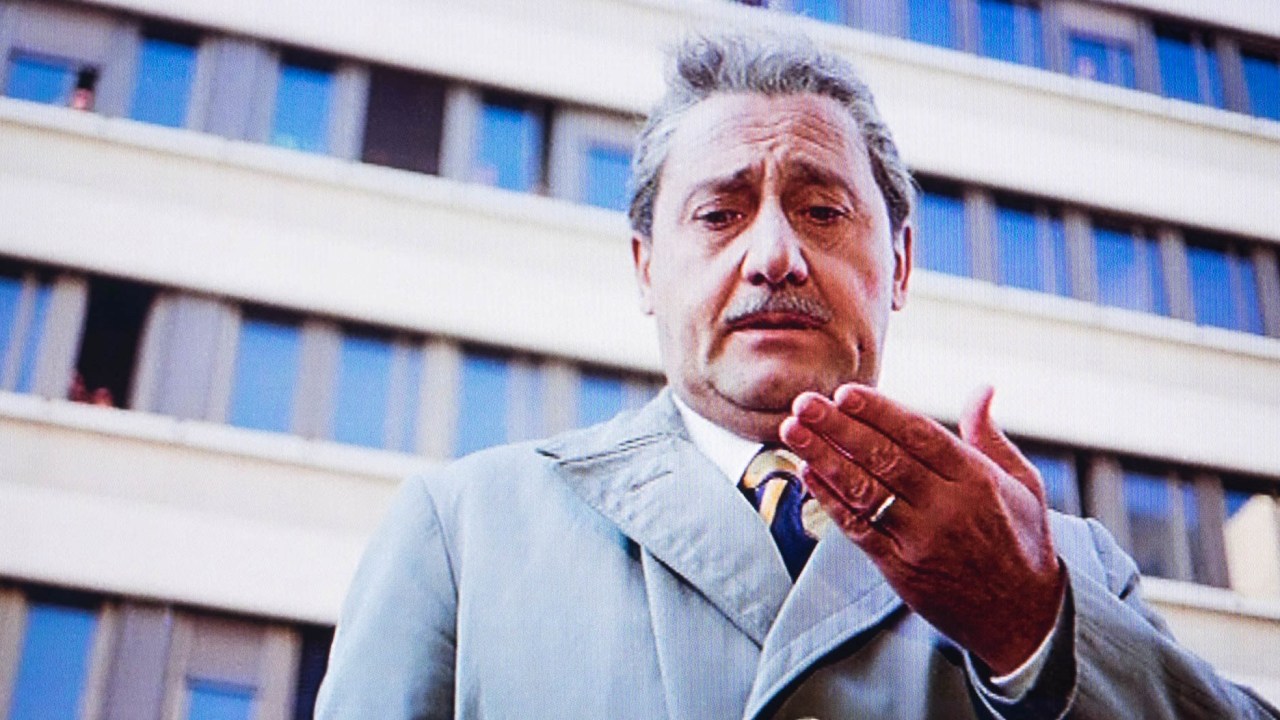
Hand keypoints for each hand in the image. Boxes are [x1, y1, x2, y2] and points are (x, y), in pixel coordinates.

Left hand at [778, 383, 1064, 674]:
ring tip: (793, 430)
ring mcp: (921, 541)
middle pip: (884, 459)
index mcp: (976, 480)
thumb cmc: (1022, 543)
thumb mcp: (1022, 484)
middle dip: (839, 427)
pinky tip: (808, 474)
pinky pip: (859, 530)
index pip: (919, 435)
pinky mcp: (901, 570)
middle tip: (803, 402)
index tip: (845, 392)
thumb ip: (990, 436)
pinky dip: (831, 501)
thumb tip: (981, 388)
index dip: (879, 412)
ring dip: (824, 458)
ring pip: (865, 492)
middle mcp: (947, 508)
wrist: (1024, 621)